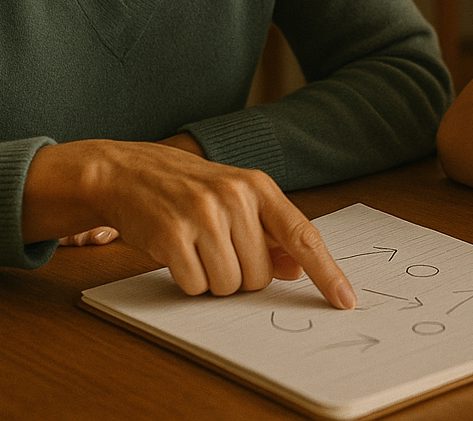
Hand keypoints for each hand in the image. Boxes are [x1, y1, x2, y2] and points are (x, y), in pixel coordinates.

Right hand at [26, 140, 355, 307]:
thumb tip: (298, 269)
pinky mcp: (173, 235)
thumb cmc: (185, 188)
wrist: (126, 172)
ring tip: (195, 248)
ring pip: (229, 285)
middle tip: (215, 249)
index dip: (327, 272)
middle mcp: (235, 197)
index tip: (346, 300)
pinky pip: (196, 285)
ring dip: (211, 280)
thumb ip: (269, 232)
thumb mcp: (234, 198)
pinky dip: (187, 280)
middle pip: (260, 275)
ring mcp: (204, 214)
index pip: (302, 235)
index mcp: (258, 186)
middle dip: (239, 275)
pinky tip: (176, 253)